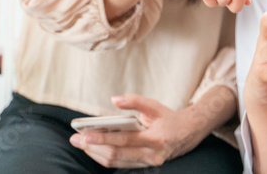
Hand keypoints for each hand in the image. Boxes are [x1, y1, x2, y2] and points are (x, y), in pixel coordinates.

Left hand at [68, 94, 205, 167]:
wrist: (190, 133)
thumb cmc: (170, 118)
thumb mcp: (155, 106)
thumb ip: (135, 102)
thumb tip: (114, 100)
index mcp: (156, 138)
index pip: (125, 140)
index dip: (104, 138)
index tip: (86, 134)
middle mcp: (152, 154)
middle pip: (117, 154)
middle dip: (94, 148)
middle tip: (76, 139)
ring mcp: (148, 163)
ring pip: (116, 162)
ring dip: (96, 154)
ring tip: (81, 144)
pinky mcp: (145, 166)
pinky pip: (121, 164)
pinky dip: (106, 157)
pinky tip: (94, 150)